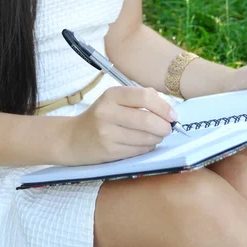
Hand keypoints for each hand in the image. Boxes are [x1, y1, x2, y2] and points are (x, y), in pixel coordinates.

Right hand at [61, 86, 175, 166]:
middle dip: (164, 126)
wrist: (73, 138)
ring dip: (157, 138)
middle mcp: (107, 112)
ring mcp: (107, 133)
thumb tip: (169, 110)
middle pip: (147, 119)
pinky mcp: (109, 151)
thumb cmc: (100, 117)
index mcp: (111, 95)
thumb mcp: (114, 100)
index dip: (163, 107)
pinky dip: (147, 147)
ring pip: (145, 137)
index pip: (144, 96)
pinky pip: (138, 150)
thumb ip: (139, 99)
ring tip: (155, 136)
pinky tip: (143, 143)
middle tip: (168, 129)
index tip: (173, 115)